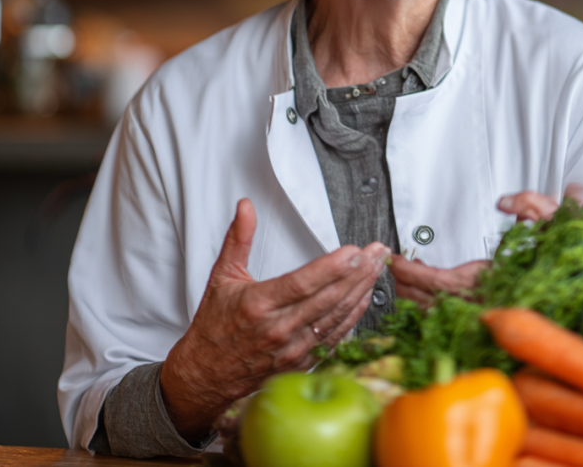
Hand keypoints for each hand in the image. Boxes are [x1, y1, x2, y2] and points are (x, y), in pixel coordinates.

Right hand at [159, 199, 388, 441]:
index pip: (302, 283)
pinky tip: (365, 297)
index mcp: (259, 305)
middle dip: (357, 272)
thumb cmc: (214, 327)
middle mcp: (278, 330)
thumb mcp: (222, 276)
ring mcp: (292, 350)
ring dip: (360, 291)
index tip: (354, 250)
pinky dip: (353, 316)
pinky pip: (334, 337)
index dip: (331, 267)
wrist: (205, 377)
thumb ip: (238, 239)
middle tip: (377, 252)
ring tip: (377, 268)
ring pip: (335, 317)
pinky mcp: (301, 363)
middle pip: (327, 298)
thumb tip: (245, 207)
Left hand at [389, 183, 582, 308]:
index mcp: (493, 281)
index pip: (438, 282)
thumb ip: (534, 205)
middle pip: (430, 302)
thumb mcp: (558, 223)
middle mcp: (486, 304)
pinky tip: (423, 300)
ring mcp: (486, 315)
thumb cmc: (571, 266)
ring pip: (438, 315)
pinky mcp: (489, 322)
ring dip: (415, 299)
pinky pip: (452, 320)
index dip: (412, 272)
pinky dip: (432, 309)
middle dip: (405, 284)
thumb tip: (508, 201)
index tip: (394, 259)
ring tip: (399, 282)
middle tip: (388, 267)